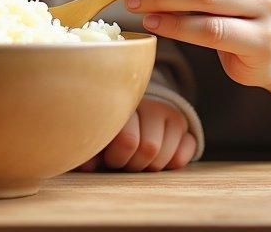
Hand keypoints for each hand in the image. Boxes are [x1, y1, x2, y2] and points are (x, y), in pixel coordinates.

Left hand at [77, 98, 195, 171]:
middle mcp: (149, 105)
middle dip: (134, 165)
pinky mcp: (184, 125)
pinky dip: (170, 164)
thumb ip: (90, 150)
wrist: (135, 112)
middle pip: (149, 149)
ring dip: (150, 167)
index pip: (127, 140)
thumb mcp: (99, 137)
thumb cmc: (110, 131)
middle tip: (125, 163)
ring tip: (138, 159)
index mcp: (122, 104)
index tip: (109, 159)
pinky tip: (158, 157)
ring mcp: (170, 113)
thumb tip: (86, 166)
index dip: (117, 158)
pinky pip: (182, 157)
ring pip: (165, 156)